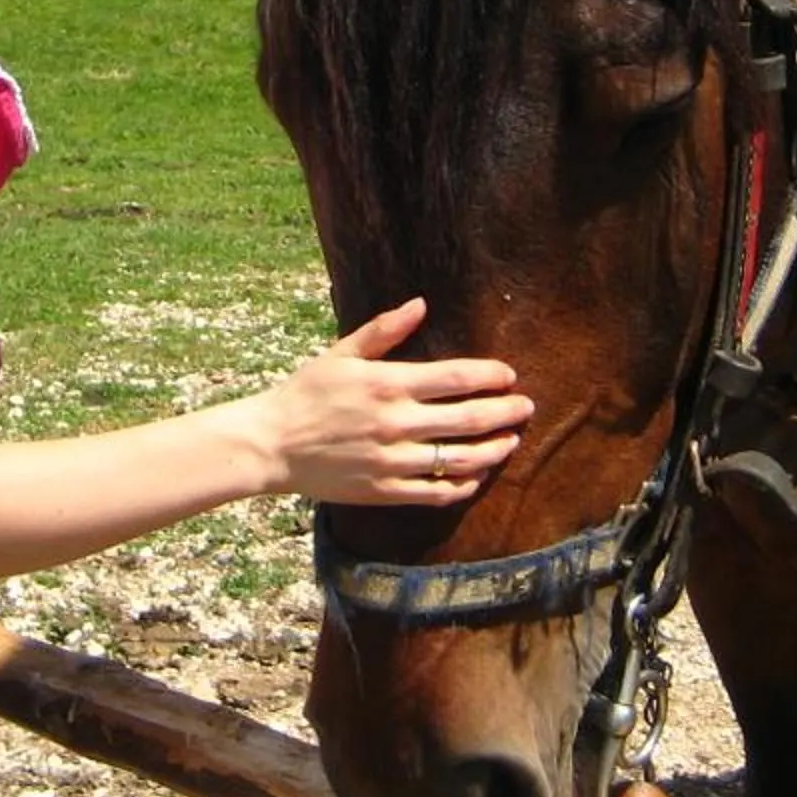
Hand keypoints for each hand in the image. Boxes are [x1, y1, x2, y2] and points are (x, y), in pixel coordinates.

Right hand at [263, 298, 528, 504]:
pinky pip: (436, 492)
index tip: (508, 376)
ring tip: (510, 441)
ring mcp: (392, 461)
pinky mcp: (385, 491)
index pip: (456, 378)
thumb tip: (421, 304)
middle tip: (525, 407)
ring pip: (460, 459)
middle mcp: (396, 423)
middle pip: (468, 419)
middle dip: (505, 412)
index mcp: (387, 384)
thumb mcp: (341, 354)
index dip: (490, 376)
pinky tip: (476, 475)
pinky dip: (463, 485)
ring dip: (493, 450)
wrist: (272, 445)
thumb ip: (384, 330)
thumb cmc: (306, 394)